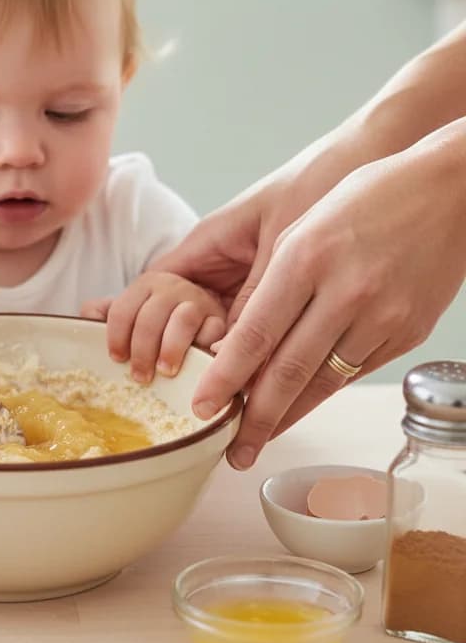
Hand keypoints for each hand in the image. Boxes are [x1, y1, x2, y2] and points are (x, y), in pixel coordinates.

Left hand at [81, 272, 226, 382]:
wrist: (203, 305)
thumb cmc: (158, 318)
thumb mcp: (131, 310)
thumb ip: (105, 313)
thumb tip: (85, 319)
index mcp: (145, 285)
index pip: (122, 309)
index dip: (116, 336)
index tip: (117, 359)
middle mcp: (172, 287)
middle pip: (150, 317)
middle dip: (142, 350)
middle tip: (140, 377)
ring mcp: (198, 301)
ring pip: (182, 321)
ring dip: (171, 349)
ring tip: (165, 372)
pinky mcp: (220, 319)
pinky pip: (213, 332)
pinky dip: (204, 350)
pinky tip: (195, 367)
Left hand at [192, 132, 465, 468]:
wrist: (450, 191)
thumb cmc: (363, 200)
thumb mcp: (303, 228)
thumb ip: (272, 284)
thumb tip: (244, 344)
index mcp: (307, 259)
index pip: (256, 334)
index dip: (226, 378)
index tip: (202, 408)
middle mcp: (344, 293)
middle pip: (289, 371)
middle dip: (255, 419)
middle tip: (231, 452)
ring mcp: (382, 316)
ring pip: (324, 381)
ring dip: (288, 416)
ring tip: (259, 440)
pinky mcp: (408, 332)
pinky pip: (356, 371)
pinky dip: (323, 393)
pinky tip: (300, 409)